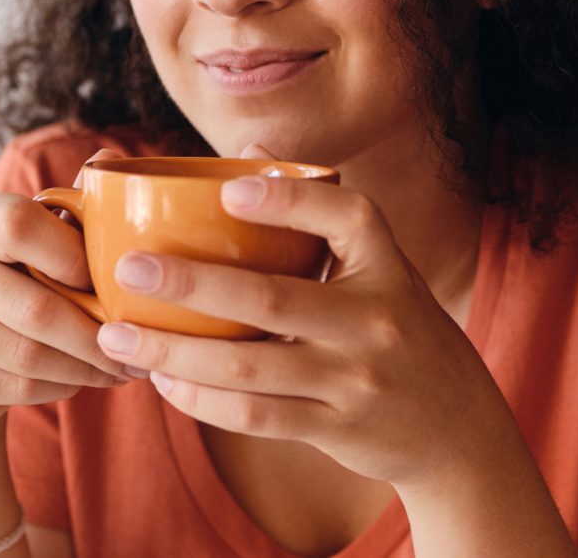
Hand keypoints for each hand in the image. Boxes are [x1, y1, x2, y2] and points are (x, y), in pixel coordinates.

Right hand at [0, 150, 130, 438]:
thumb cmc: (15, 281)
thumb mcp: (35, 240)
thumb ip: (70, 205)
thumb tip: (110, 154)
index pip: (18, 224)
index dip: (74, 257)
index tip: (116, 280)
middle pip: (33, 307)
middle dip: (98, 334)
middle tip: (140, 345)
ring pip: (27, 355)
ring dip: (86, 366)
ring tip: (124, 368)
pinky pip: (12, 387)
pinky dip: (59, 386)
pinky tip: (82, 380)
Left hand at [96, 144, 486, 488]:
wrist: (457, 425)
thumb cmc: (401, 328)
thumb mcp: (381, 269)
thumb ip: (321, 218)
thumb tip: (252, 150)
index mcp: (389, 267)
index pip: (350, 217)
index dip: (290, 200)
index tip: (228, 190)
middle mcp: (378, 319)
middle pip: (276, 296)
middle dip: (194, 281)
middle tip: (130, 266)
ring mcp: (358, 378)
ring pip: (252, 364)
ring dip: (178, 350)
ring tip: (120, 334)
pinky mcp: (338, 427)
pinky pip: (258, 415)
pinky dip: (204, 399)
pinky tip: (164, 380)